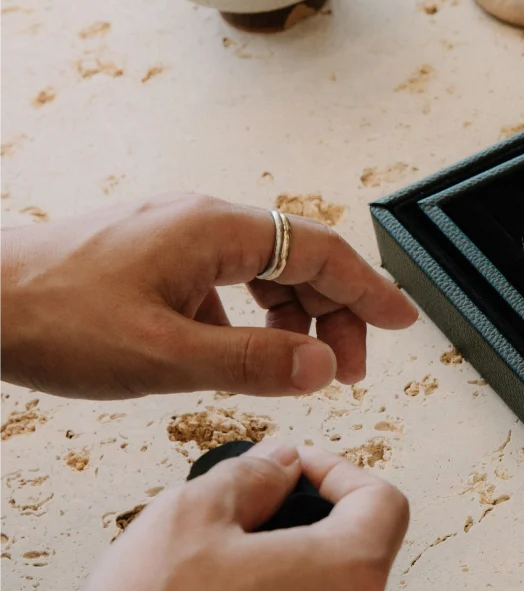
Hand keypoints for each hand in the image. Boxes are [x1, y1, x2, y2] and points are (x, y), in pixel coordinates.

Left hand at [0, 193, 417, 397]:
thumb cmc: (53, 318)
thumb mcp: (163, 355)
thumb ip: (252, 362)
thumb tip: (323, 365)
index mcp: (216, 230)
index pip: (320, 252)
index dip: (369, 290)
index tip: (403, 320)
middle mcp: (203, 221)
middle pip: (299, 259)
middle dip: (335, 313)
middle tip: (349, 369)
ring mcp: (177, 235)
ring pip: (264, 270)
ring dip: (293, 317)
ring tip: (300, 368)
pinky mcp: (155, 255)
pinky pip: (226, 280)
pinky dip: (249, 318)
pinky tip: (233, 356)